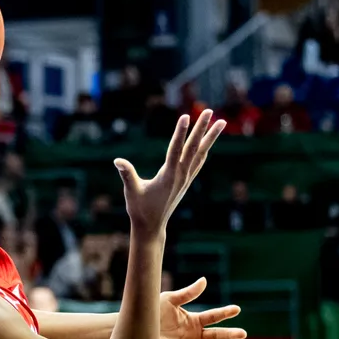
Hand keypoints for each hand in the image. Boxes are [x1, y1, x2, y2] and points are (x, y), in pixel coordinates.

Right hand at [116, 109, 224, 236]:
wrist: (152, 226)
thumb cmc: (139, 209)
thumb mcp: (131, 191)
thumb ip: (127, 175)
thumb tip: (117, 161)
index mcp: (168, 175)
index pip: (176, 149)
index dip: (180, 132)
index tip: (186, 116)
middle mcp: (181, 175)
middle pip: (193, 147)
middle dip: (202, 128)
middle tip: (210, 111)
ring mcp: (186, 178)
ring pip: (201, 153)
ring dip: (210, 137)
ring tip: (220, 122)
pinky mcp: (186, 182)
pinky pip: (199, 162)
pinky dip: (204, 150)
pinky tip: (208, 144)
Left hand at [157, 277, 248, 338]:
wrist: (137, 330)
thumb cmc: (152, 313)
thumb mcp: (170, 300)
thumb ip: (187, 294)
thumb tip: (204, 280)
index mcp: (194, 320)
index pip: (213, 316)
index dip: (224, 312)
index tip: (237, 309)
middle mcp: (195, 335)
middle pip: (217, 335)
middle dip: (230, 335)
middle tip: (243, 334)